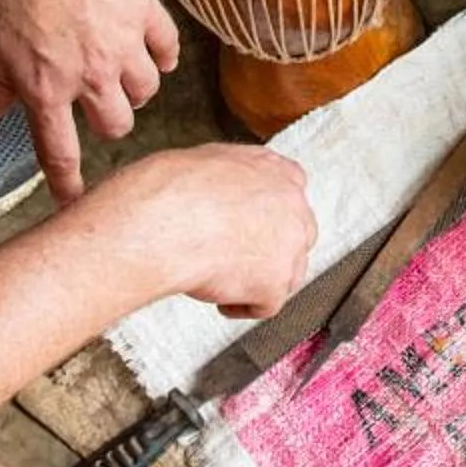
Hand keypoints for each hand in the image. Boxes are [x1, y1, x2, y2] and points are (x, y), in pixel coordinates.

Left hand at [0, 0, 181, 206]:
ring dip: (132, 91)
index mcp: (42, 84)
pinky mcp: (146, 8)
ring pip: (145, 91)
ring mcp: (123, 41)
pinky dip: (160, 57)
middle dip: (103, 124)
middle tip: (90, 108)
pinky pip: (167, 50)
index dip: (67, 184)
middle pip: (114, 125)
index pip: (59, 152)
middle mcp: (89, 72)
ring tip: (117, 75)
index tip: (74, 202)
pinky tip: (150, 52)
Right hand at [109, 144, 316, 317]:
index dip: (269, 215)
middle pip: (296, 235)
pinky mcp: (275, 284)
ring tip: (227, 280)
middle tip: (240, 256)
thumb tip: (223, 188)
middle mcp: (293, 207)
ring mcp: (289, 247)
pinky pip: (265, 305)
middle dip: (271, 249)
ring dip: (260, 279)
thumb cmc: (175, 190)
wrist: (169, 220)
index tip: (252, 226)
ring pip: (288, 273)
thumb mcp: (209, 159)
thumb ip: (233, 177)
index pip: (291, 194)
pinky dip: (241, 306)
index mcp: (278, 173)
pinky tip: (220, 299)